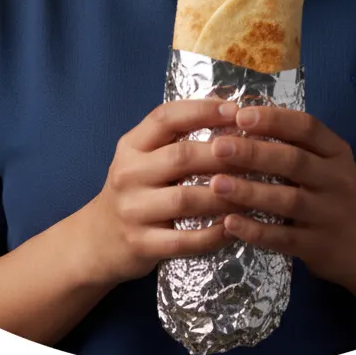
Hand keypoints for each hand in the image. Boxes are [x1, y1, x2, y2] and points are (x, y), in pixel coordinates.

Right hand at [83, 99, 249, 286]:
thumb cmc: (134, 190)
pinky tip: (235, 228)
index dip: (202, 110)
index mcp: (131, 145)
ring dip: (226, 195)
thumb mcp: (142, 157)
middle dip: (223, 154)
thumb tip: (230, 114)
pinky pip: (185, 241)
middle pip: (182, 156)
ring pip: (186, 199)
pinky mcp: (141, 244)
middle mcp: (128, 173)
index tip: (236, 110)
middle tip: (258, 153)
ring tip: (255, 191)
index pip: (166, 117)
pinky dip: (213, 235)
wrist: (97, 240)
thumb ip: (174, 138)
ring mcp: (133, 210)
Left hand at [207, 105, 355, 293]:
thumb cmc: (333, 194)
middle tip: (218, 147)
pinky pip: (284, 239)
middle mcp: (337, 180)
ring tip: (216, 184)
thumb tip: (240, 120)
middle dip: (254, 153)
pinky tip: (230, 223)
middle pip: (294, 161)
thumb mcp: (326, 162)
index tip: (240, 115)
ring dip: (250, 191)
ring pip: (288, 200)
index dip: (274, 119)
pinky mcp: (319, 247)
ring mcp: (329, 215)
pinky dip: (256, 231)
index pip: (307, 127)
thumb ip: (293, 144)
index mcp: (336, 152)